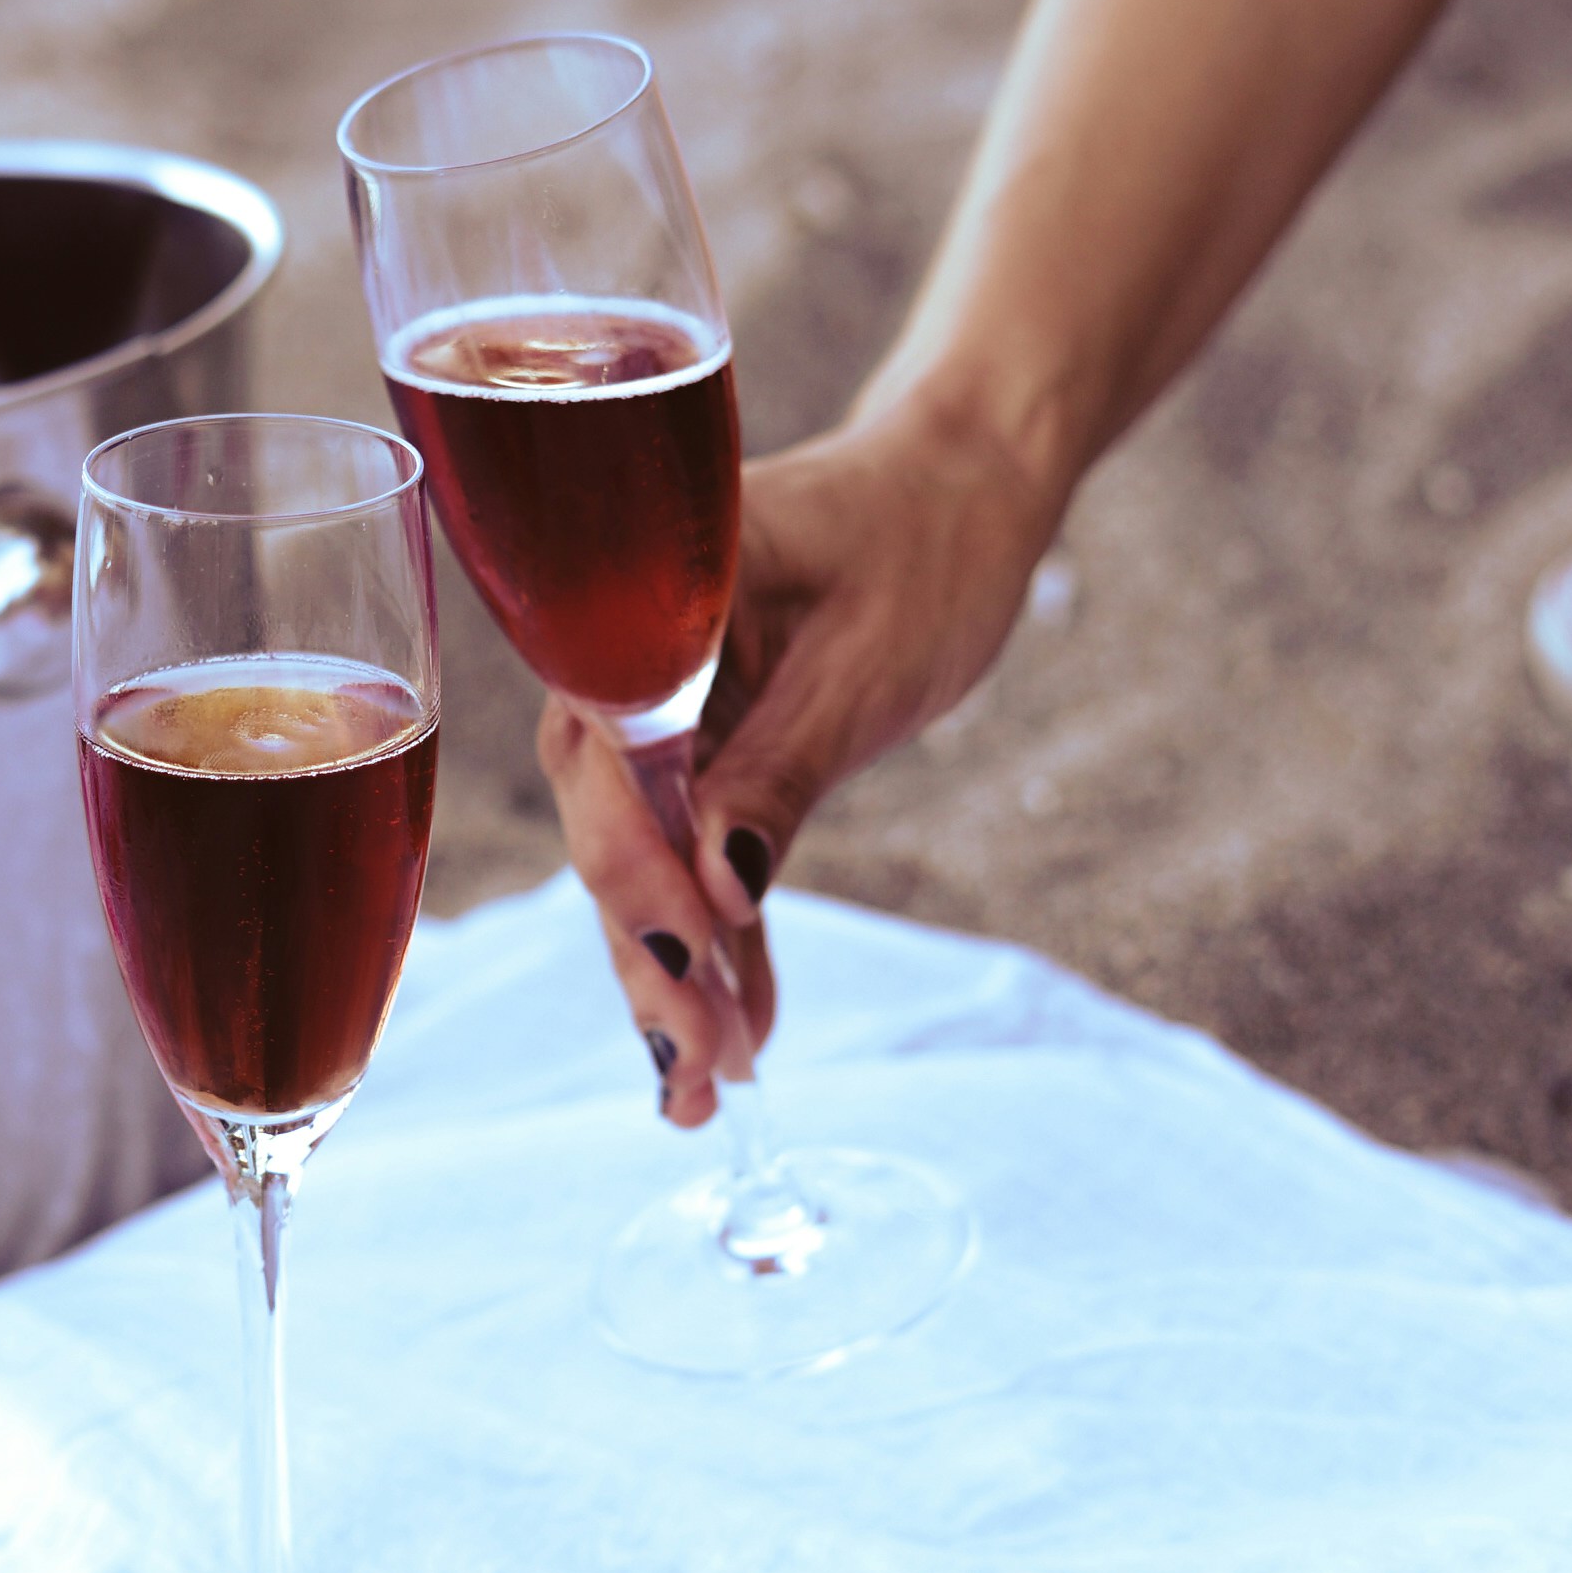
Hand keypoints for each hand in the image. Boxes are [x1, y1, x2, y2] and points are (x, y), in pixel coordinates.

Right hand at [540, 388, 1060, 1124]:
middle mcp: (626, 660)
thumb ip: (782, 768)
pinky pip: (696, 857)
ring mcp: (659, 712)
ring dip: (675, 975)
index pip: (605, 756)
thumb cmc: (927, 537)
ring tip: (702, 1091)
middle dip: (652, 952)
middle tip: (705, 1064)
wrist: (966, 480)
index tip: (694, 958)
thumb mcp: (869, 661)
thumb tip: (719, 892)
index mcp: (644, 601)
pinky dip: (720, 943)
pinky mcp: (705, 751)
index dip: (637, 869)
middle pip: (609, 824)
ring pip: (644, 860)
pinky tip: (740, 1031)